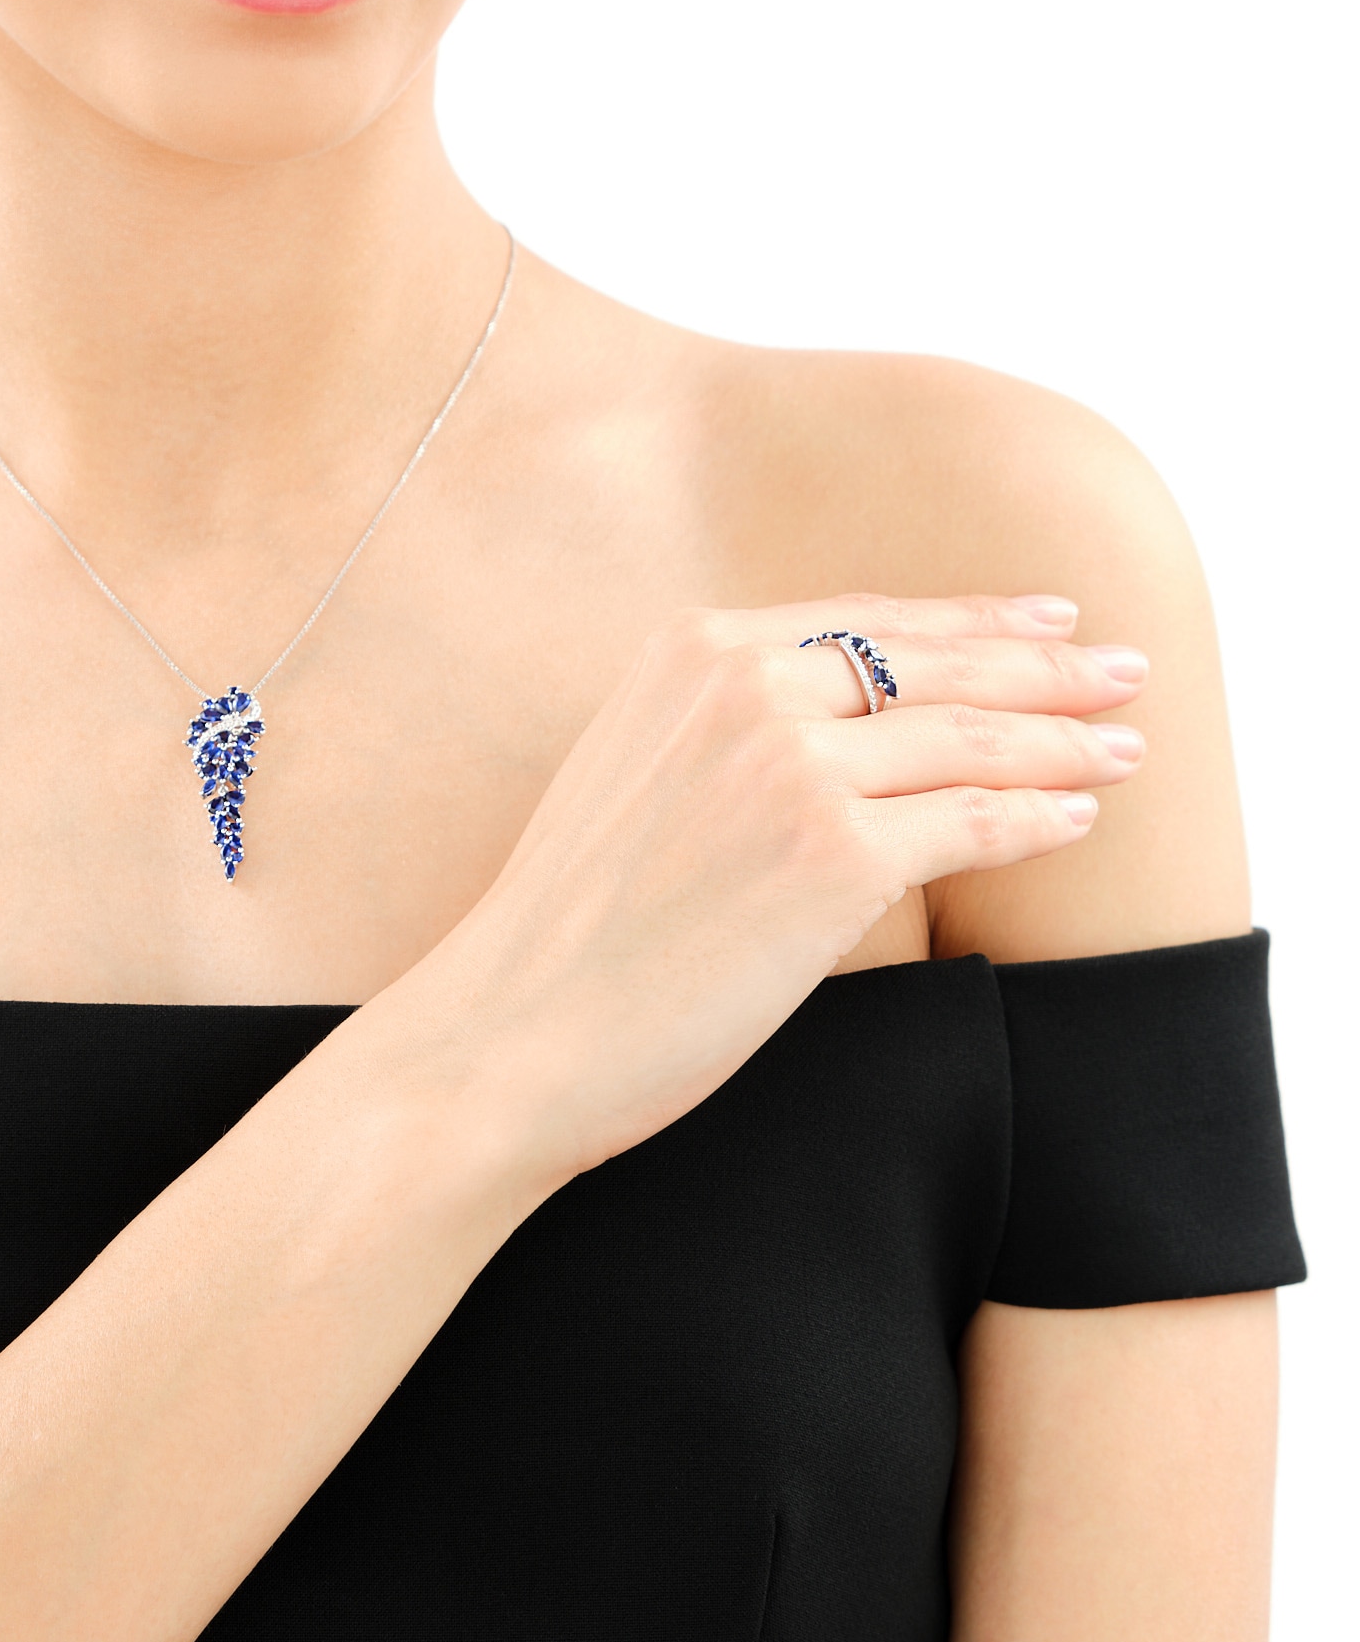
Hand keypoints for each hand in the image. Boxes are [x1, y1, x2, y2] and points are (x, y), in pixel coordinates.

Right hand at [428, 594, 1145, 1189]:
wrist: (515, 1025)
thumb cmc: (570, 924)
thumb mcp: (630, 767)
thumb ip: (718, 721)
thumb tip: (826, 717)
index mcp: (689, 650)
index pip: (865, 617)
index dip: (968, 617)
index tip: (1042, 622)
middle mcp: (744, 686)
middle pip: (932, 663)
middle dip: (1045, 667)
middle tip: (1125, 671)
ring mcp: (791, 766)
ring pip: (966, 738)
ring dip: (1064, 740)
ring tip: (1126, 747)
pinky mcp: (832, 856)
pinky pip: (967, 823)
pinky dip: (1035, 816)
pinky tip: (1075, 815)